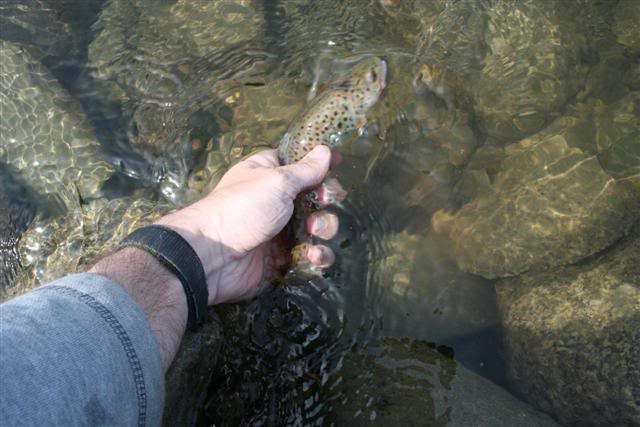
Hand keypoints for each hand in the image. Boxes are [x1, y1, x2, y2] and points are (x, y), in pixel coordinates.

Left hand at [157, 145, 340, 304]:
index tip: (338, 163)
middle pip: (316, 196)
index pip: (301, 164)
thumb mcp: (276, 181)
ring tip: (314, 230)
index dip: (320, 163)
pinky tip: (313, 255)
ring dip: (324, 227)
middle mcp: (278, 201)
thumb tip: (326, 150)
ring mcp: (282, 231)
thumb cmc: (243, 208)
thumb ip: (305, 170)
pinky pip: (311, 256)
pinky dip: (318, 255)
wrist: (213, 256)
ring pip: (318, 227)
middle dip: (327, 198)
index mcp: (271, 175)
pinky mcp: (284, 259)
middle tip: (323, 200)